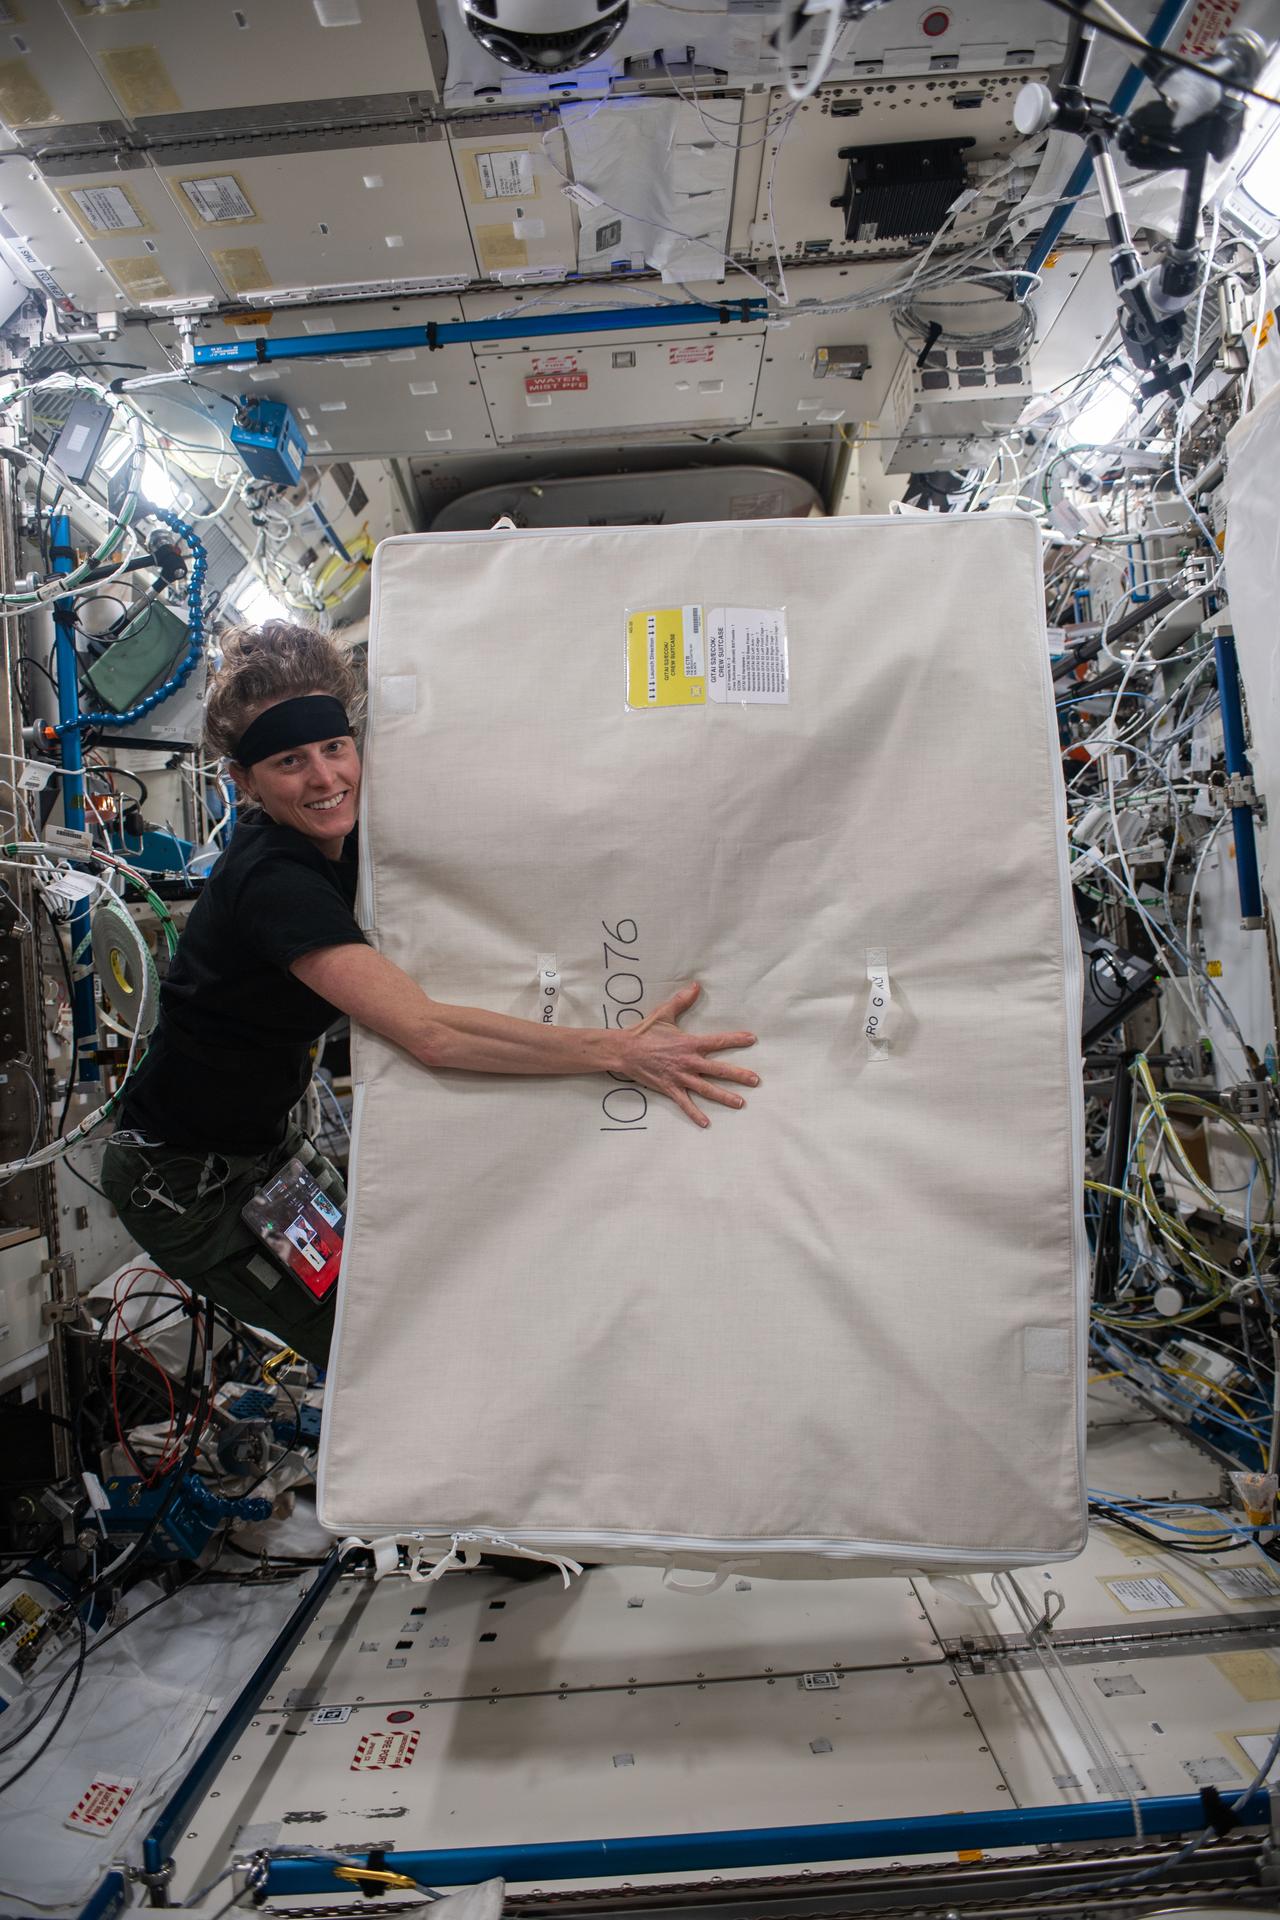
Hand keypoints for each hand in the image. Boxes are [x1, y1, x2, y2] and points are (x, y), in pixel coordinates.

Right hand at [615, 982, 757, 1127]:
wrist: (624, 1050)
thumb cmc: (644, 1032)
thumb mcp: (664, 1013)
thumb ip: (682, 1000)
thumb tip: (696, 985)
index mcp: (689, 1043)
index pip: (718, 1041)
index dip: (736, 1039)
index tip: (752, 1039)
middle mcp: (688, 1062)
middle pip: (718, 1070)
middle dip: (739, 1075)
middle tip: (756, 1080)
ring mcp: (680, 1077)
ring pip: (706, 1089)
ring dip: (724, 1096)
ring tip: (741, 1103)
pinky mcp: (669, 1088)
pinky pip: (685, 1104)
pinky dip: (695, 1114)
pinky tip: (706, 1123)